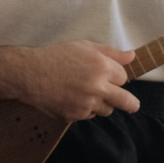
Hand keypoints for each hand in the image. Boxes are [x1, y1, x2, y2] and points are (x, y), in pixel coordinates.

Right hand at [25, 40, 139, 120]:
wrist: (30, 73)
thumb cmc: (57, 56)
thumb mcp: (85, 47)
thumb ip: (111, 53)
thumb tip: (132, 56)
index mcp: (102, 67)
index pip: (123, 78)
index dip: (117, 77)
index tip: (110, 76)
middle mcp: (97, 87)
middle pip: (126, 101)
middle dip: (131, 103)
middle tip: (133, 105)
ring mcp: (86, 103)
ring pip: (107, 110)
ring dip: (104, 104)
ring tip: (89, 93)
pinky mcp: (75, 115)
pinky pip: (89, 115)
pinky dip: (86, 109)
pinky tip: (74, 98)